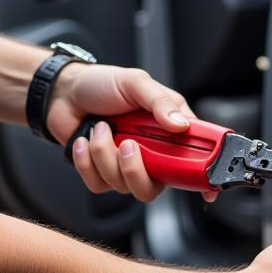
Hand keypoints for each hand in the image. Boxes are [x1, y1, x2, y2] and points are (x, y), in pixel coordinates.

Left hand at [45, 63, 213, 202]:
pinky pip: (98, 185)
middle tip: (127, 143)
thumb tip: (180, 124)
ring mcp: (124, 165)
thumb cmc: (102, 84)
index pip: (193, 159)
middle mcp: (150, 153)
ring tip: (100, 128)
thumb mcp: (135, 83)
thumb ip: (160, 102)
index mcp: (167, 130)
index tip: (207, 189)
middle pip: (156, 187)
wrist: (64, 92)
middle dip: (136, 170)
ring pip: (123, 186)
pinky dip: (87, 161)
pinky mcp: (100, 173)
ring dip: (105, 156)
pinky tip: (84, 140)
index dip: (201, 177)